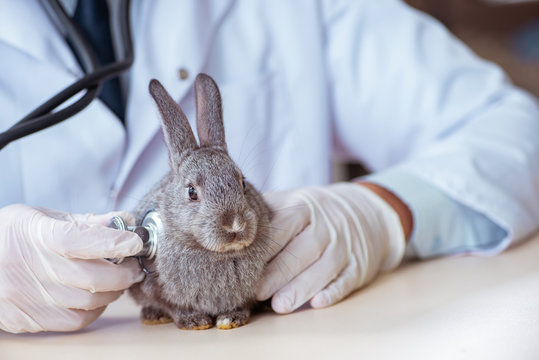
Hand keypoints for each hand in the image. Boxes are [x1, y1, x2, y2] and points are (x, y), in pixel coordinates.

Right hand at [0, 204, 143, 332]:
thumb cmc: (13, 234)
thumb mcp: (45, 217)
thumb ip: (87, 221)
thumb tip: (126, 220)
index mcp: (33, 234)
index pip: (78, 241)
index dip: (111, 242)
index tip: (135, 242)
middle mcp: (26, 268)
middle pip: (90, 278)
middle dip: (123, 273)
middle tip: (133, 266)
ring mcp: (24, 298)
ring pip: (88, 303)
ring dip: (112, 292)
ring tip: (117, 280)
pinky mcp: (25, 319)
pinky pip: (74, 321)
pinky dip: (94, 310)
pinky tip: (97, 297)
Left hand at [256, 182, 406, 312]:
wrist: (364, 211)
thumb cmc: (314, 213)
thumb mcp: (293, 201)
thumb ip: (265, 211)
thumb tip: (226, 225)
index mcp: (304, 207)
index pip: (282, 226)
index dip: (263, 248)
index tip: (242, 265)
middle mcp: (326, 225)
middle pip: (302, 250)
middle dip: (278, 273)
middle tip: (255, 292)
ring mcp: (344, 245)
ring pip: (324, 267)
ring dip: (301, 288)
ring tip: (280, 305)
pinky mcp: (359, 264)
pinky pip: (347, 279)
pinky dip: (333, 291)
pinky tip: (317, 302)